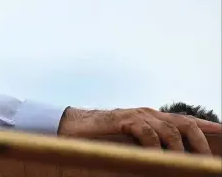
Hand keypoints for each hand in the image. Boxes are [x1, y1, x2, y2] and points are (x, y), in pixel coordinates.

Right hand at [59, 107, 221, 153]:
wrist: (72, 126)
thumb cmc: (101, 137)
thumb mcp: (130, 140)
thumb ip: (148, 145)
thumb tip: (165, 160)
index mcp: (152, 117)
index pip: (185, 121)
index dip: (205, 126)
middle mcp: (148, 113)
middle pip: (184, 124)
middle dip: (199, 142)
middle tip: (206, 162)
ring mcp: (137, 115)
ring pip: (170, 130)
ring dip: (180, 150)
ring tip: (185, 166)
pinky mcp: (125, 120)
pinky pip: (147, 134)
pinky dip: (156, 148)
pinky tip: (158, 160)